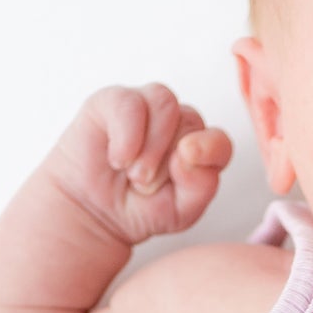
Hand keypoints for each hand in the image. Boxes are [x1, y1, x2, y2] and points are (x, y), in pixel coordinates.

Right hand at [49, 83, 233, 245]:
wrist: (93, 212)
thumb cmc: (140, 208)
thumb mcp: (178, 211)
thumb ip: (199, 186)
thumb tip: (189, 153)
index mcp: (199, 147)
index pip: (218, 141)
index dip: (209, 149)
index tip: (185, 164)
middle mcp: (176, 122)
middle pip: (191, 121)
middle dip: (167, 162)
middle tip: (144, 186)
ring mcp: (146, 107)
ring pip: (165, 102)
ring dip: (150, 146)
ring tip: (133, 173)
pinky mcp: (113, 100)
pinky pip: (130, 103)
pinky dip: (127, 135)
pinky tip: (118, 158)